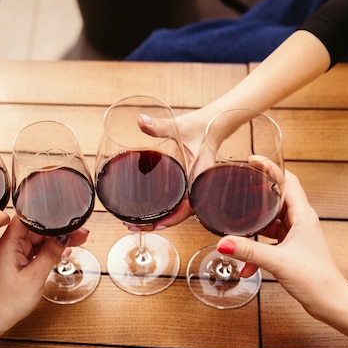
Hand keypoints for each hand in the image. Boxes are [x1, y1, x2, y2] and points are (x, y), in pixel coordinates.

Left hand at [0, 217, 88, 333]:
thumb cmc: (6, 302)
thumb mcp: (34, 277)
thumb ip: (50, 254)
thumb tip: (64, 237)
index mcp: (9, 242)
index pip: (29, 217)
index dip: (48, 215)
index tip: (66, 217)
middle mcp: (11, 244)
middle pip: (38, 228)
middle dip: (59, 229)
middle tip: (80, 233)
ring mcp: (14, 253)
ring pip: (39, 240)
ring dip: (57, 240)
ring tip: (78, 241)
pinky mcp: (18, 262)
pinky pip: (37, 251)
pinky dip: (50, 251)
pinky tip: (64, 252)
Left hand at [122, 110, 207, 230]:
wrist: (213, 124)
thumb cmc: (200, 126)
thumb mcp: (178, 126)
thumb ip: (159, 125)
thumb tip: (140, 120)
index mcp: (199, 177)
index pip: (189, 206)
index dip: (174, 218)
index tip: (158, 226)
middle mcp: (197, 186)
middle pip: (180, 214)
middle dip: (159, 224)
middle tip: (134, 227)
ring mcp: (193, 187)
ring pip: (179, 211)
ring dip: (161, 219)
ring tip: (137, 224)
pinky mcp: (188, 185)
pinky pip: (178, 202)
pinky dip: (165, 210)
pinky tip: (149, 213)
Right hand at [216, 171, 347, 315]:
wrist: (332, 303)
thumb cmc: (317, 280)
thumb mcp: (278, 261)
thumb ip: (248, 251)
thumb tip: (223, 242)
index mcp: (303, 216)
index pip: (288, 180)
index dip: (270, 167)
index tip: (252, 160)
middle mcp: (300, 222)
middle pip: (276, 197)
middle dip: (255, 194)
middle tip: (237, 188)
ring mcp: (296, 236)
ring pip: (270, 221)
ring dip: (253, 226)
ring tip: (235, 226)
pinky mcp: (291, 250)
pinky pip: (268, 241)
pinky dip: (255, 249)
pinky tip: (246, 265)